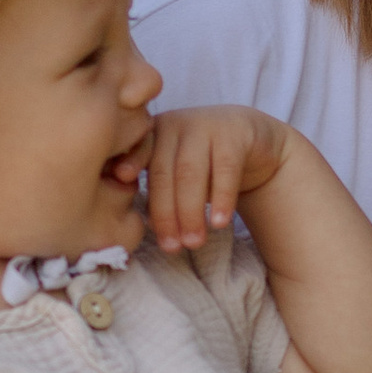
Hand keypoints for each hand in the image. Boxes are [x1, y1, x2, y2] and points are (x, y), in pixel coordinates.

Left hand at [144, 106, 286, 255]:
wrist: (251, 138)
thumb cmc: (205, 162)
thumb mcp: (177, 170)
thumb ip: (158, 188)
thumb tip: (142, 224)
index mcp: (154, 132)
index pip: (140, 156)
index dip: (131, 166)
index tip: (121, 181)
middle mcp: (176, 125)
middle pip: (165, 172)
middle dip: (166, 214)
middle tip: (171, 248)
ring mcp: (205, 125)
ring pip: (191, 173)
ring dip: (190, 212)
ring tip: (194, 243)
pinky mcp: (234, 134)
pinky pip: (226, 170)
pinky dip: (222, 199)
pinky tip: (220, 223)